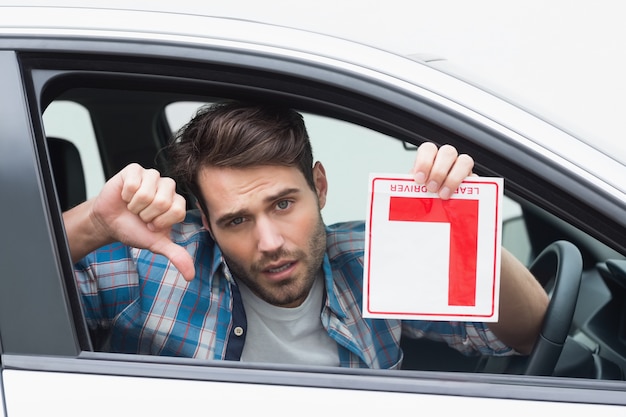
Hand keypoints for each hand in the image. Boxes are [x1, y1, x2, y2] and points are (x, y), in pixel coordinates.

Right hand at [89, 163, 194, 280]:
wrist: (109, 222)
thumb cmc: (134, 229)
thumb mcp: (156, 244)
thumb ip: (176, 256)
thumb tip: (189, 275)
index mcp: (177, 203)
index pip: (177, 211)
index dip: (160, 222)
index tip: (152, 224)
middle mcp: (168, 187)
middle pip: (162, 201)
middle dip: (146, 214)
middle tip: (141, 215)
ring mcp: (152, 176)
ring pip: (147, 193)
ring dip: (135, 205)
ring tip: (133, 206)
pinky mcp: (135, 169)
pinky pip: (133, 182)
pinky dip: (125, 193)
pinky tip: (125, 196)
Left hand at [410, 142, 473, 199]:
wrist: (436, 212)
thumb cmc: (424, 199)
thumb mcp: (415, 194)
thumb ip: (412, 190)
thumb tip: (407, 193)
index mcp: (430, 160)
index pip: (428, 149)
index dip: (424, 162)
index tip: (419, 179)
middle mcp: (447, 161)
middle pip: (448, 152)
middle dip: (439, 171)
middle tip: (432, 188)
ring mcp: (462, 169)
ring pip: (465, 161)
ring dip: (454, 178)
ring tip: (444, 195)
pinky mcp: (474, 182)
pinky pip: (476, 180)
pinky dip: (467, 188)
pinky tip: (458, 198)